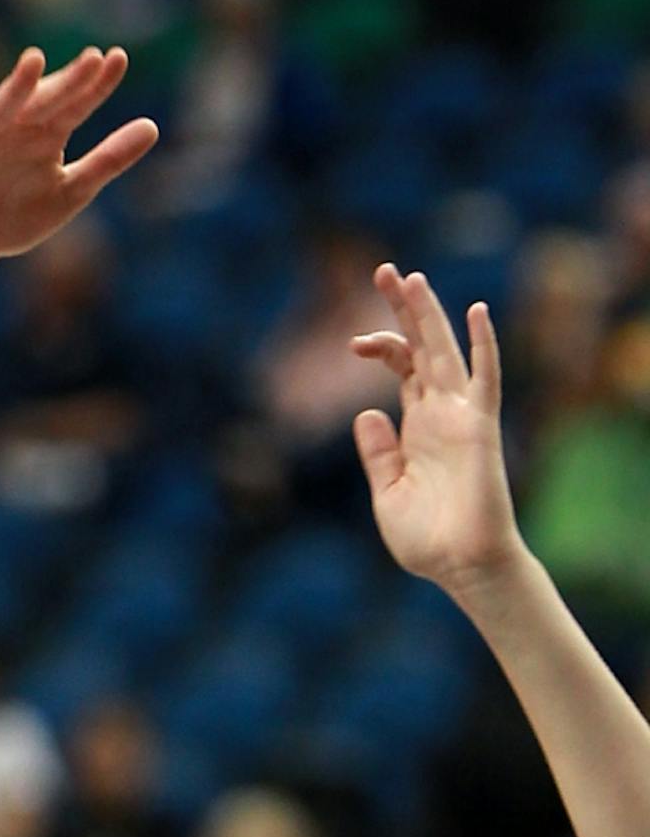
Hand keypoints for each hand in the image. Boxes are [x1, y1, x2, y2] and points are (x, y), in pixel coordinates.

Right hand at [0, 46, 157, 279]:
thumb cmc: (13, 216)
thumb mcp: (69, 192)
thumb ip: (107, 160)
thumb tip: (153, 126)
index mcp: (46, 134)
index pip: (75, 104)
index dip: (96, 85)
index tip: (119, 59)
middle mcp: (14, 130)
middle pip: (43, 102)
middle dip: (65, 82)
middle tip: (92, 59)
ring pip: (0, 112)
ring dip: (14, 88)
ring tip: (33, 62)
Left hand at [351, 266, 528, 598]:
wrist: (459, 566)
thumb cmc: (427, 537)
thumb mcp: (386, 492)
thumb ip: (377, 453)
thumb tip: (366, 413)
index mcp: (416, 425)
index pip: (401, 367)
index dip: (379, 345)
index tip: (351, 341)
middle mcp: (440, 413)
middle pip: (421, 346)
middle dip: (403, 310)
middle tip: (382, 270)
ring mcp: (461, 417)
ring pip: (446, 352)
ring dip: (430, 315)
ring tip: (411, 278)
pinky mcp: (479, 428)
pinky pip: (485, 379)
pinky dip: (483, 346)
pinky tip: (477, 312)